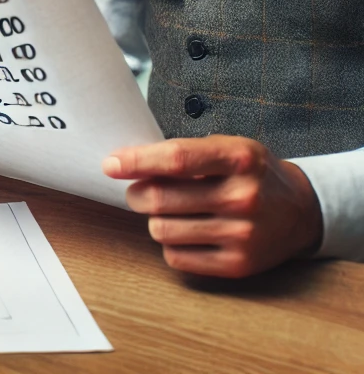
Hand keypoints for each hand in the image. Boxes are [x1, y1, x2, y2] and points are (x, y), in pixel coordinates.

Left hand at [104, 135, 323, 277]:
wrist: (300, 210)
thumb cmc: (251, 172)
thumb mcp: (227, 146)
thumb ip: (184, 153)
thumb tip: (128, 162)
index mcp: (239, 158)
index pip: (175, 159)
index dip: (136, 161)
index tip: (110, 164)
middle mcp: (243, 196)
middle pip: (161, 199)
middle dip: (136, 194)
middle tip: (137, 191)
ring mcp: (243, 234)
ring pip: (163, 230)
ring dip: (153, 219)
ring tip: (167, 211)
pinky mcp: (239, 265)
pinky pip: (177, 257)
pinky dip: (170, 244)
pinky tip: (183, 230)